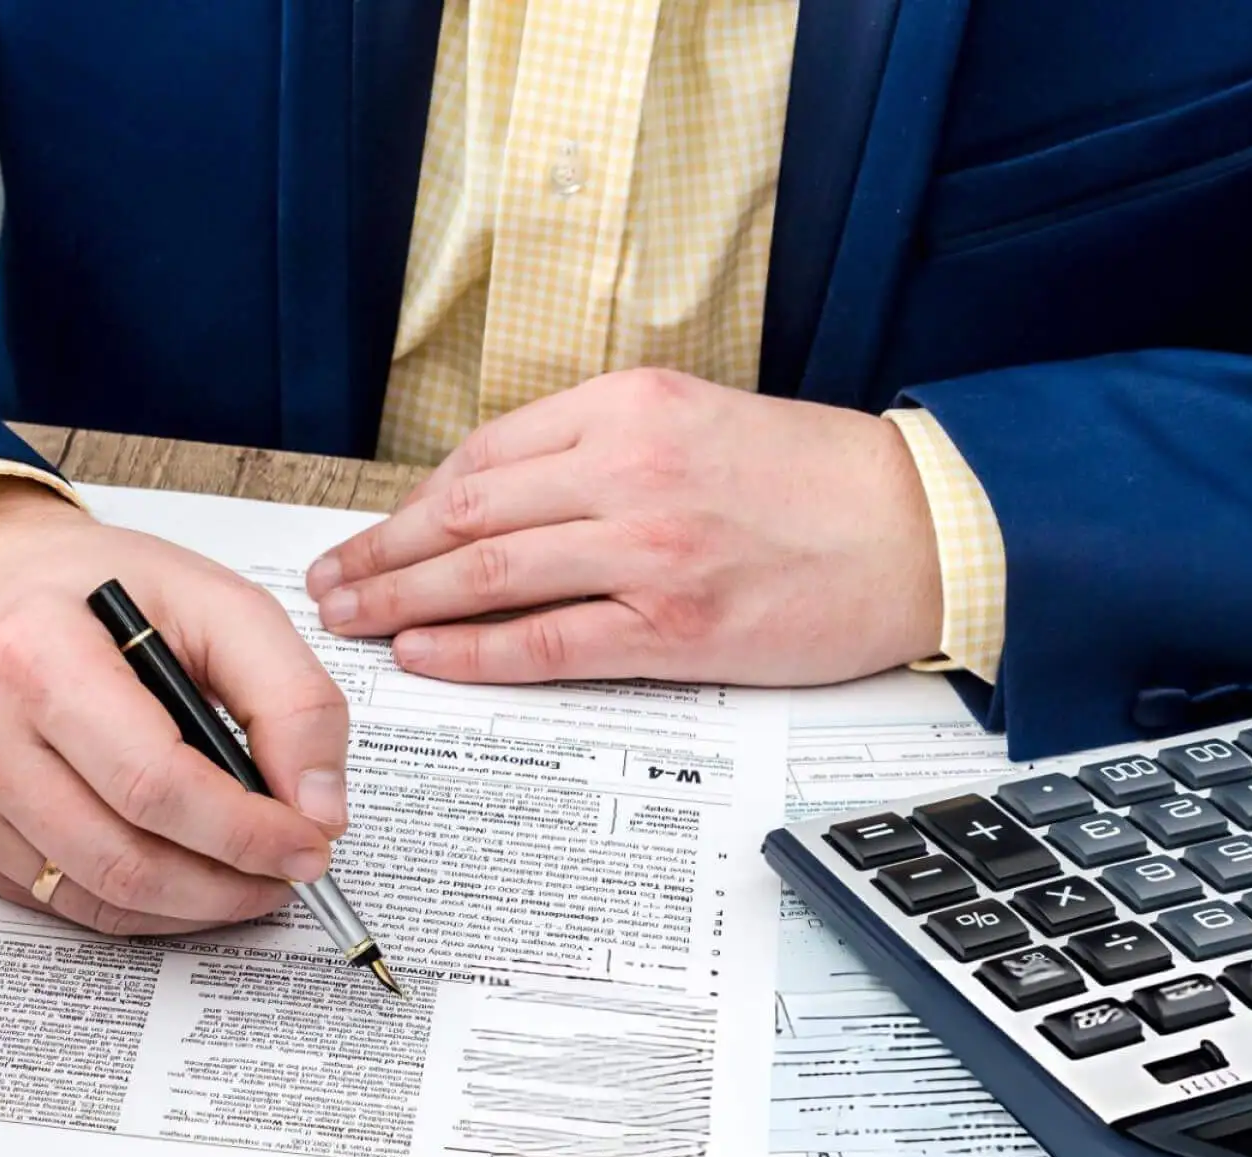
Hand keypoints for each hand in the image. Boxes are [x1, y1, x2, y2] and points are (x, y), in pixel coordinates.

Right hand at [0, 478, 348, 935]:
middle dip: (229, 882)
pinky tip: (186, 873)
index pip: (154, 782)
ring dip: (194, 905)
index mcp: (38, 652)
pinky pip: (66, 904)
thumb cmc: (100, 591)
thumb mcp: (216, 602)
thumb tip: (320, 808)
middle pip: (124, 857)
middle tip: (291, 871)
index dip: (245, 832)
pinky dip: (143, 908)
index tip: (310, 843)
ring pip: (98, 897)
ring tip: (249, 877)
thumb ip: (290, 696)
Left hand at [304, 369, 944, 684]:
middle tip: (329, 581)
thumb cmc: (816, 480)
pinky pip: (545, 643)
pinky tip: (424, 654)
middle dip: (380, 551)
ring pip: (488, 574)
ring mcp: (650, 551)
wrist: (921, 528)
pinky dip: (472, 651)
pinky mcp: (675, 628)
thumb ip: (603, 447)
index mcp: (630, 407)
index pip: (485, 455)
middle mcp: (630, 470)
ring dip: (402, 599)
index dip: (411, 501)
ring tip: (351, 619)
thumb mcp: (699, 419)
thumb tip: (502, 495)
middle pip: (466, 513)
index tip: (371, 530)